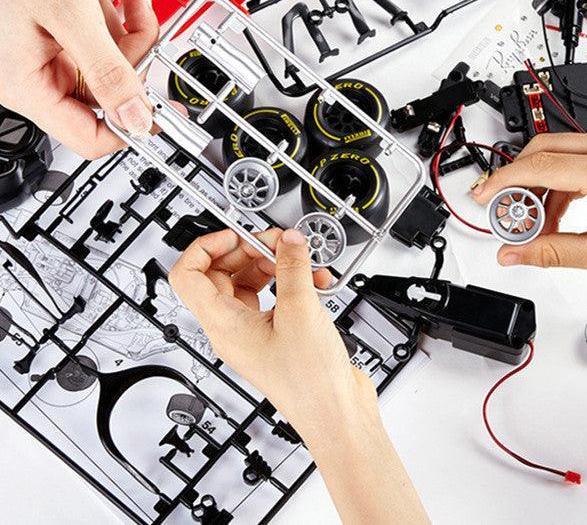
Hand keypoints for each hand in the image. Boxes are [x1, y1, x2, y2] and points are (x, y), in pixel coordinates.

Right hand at [0, 0, 157, 157]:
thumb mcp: (70, 10)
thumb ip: (109, 69)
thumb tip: (137, 120)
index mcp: (25, 85)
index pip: (89, 137)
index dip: (130, 122)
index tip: (161, 99)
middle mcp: (27, 77)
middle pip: (103, 95)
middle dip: (130, 56)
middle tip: (142, 18)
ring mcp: (36, 55)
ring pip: (102, 64)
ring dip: (120, 31)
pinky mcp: (43, 34)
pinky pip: (88, 41)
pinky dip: (103, 19)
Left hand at [169, 227, 429, 523]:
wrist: (336, 414)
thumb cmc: (308, 383)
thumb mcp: (299, 309)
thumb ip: (292, 266)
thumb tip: (287, 239)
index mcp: (223, 324)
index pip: (188, 275)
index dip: (206, 247)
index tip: (234, 234)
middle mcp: (233, 329)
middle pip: (222, 274)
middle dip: (250, 250)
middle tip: (277, 241)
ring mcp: (254, 333)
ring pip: (251, 282)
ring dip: (277, 264)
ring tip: (301, 259)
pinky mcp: (277, 335)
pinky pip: (276, 297)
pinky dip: (294, 282)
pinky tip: (316, 281)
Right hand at [473, 131, 586, 286]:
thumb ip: (552, 252)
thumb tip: (513, 254)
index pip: (541, 166)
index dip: (505, 183)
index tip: (483, 198)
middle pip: (543, 149)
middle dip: (517, 181)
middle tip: (503, 213)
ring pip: (558, 153)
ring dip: (539, 185)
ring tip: (533, 224)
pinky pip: (576, 158)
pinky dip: (559, 183)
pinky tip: (555, 213)